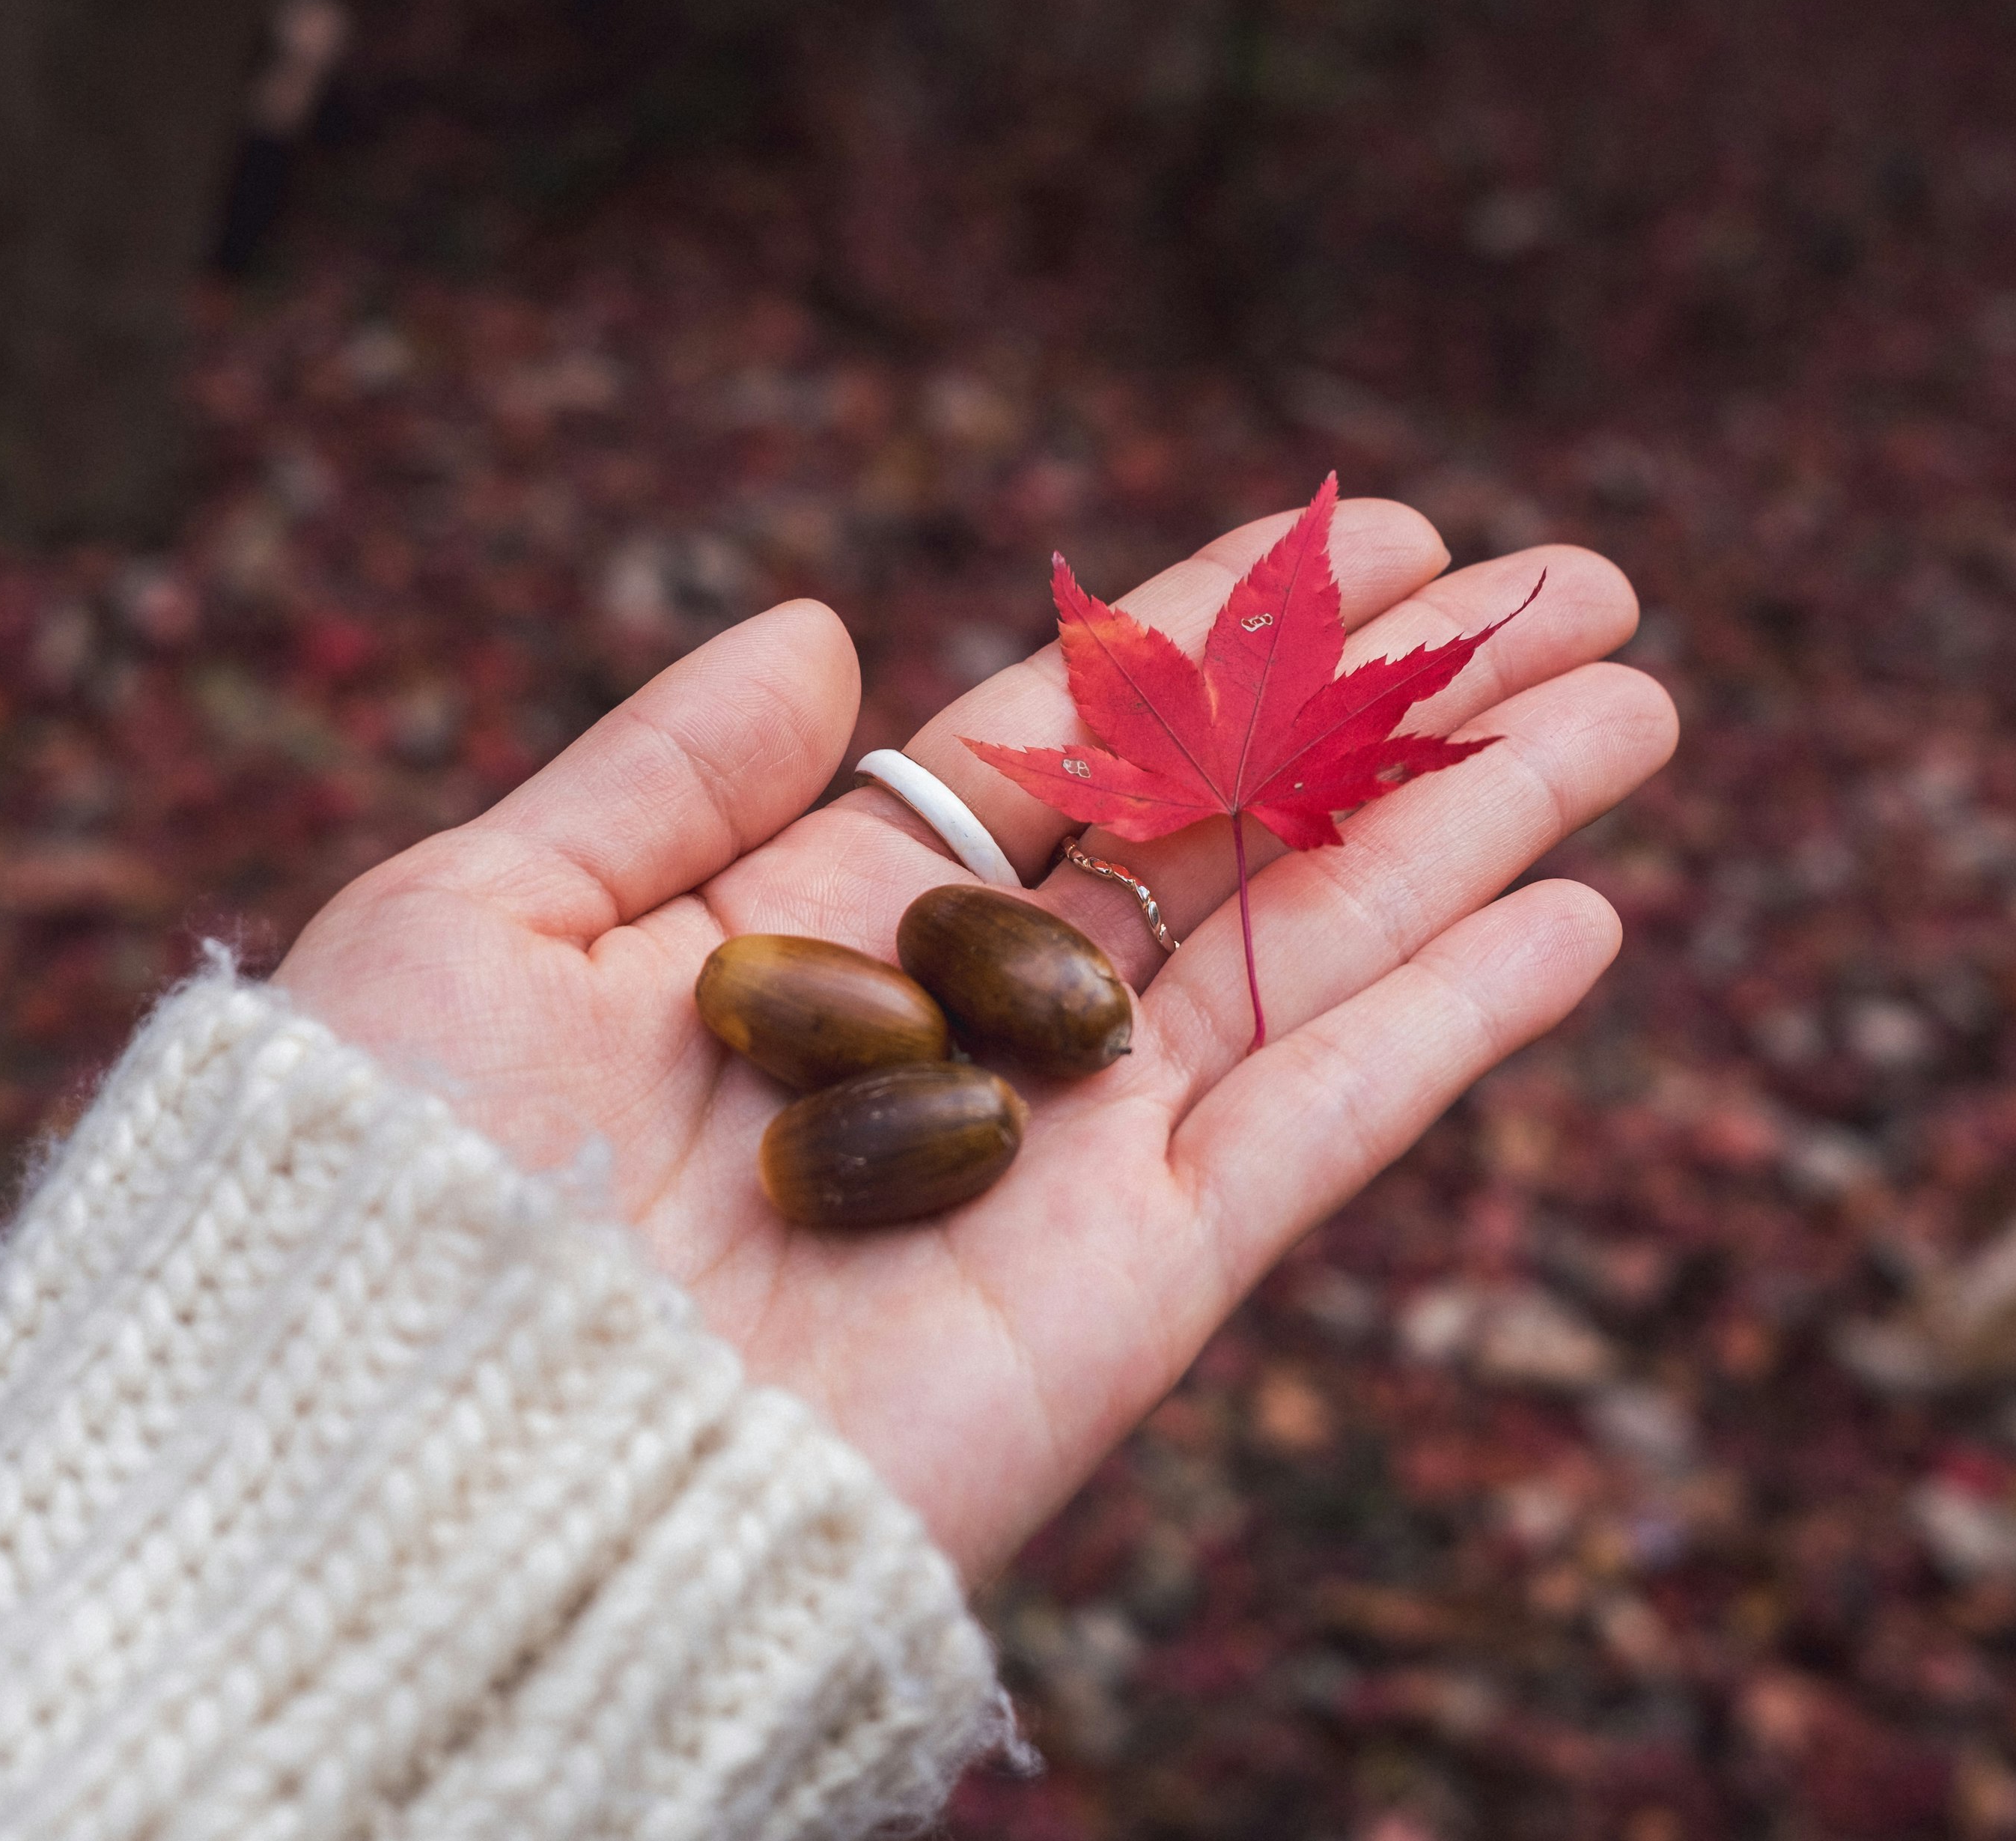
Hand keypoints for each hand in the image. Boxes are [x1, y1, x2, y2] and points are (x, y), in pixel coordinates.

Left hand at [274, 497, 1677, 1579]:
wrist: (408, 1480)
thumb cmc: (387, 1195)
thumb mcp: (472, 925)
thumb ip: (656, 778)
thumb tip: (820, 627)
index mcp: (813, 930)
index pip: (1064, 745)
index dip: (1221, 634)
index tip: (1360, 536)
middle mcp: (963, 1033)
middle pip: (1228, 829)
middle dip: (1395, 704)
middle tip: (1570, 584)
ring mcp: (1061, 1163)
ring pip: (1314, 950)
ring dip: (1477, 821)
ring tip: (1628, 694)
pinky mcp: (1127, 1291)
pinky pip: (1325, 1127)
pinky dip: (1457, 1019)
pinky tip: (1584, 908)